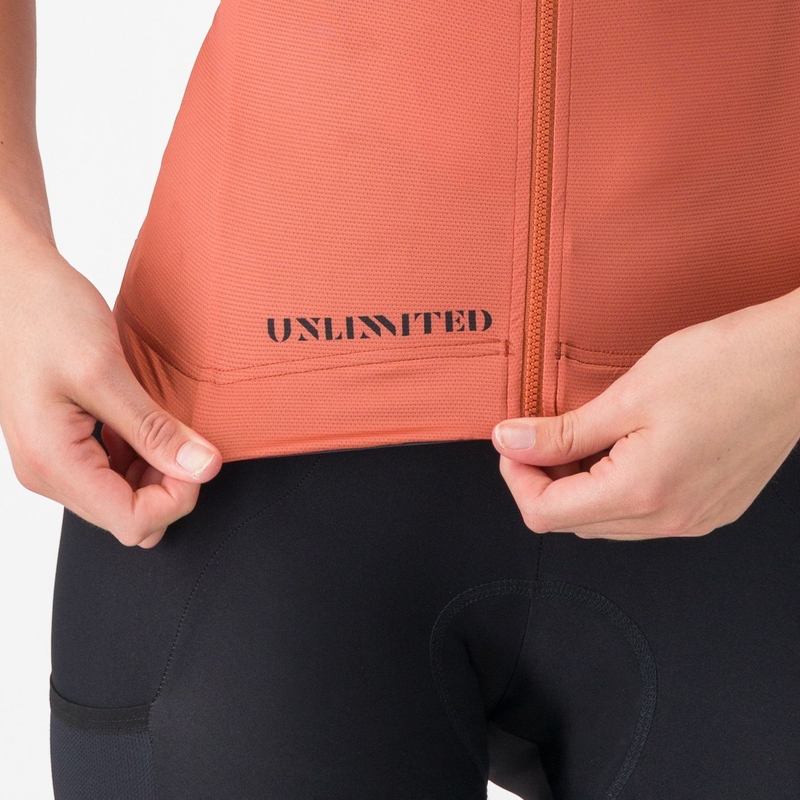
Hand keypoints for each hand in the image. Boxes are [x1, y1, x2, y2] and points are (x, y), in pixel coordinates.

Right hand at [0, 237, 221, 547]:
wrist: (11, 281)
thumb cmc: (44, 314)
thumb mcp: (105, 372)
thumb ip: (154, 429)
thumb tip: (202, 469)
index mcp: (53, 463)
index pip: (133, 522)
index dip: (177, 497)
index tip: (197, 457)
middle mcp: (47, 472)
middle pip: (129, 515)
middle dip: (169, 486)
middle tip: (186, 438)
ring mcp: (53, 460)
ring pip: (124, 497)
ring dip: (157, 470)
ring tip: (166, 424)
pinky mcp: (63, 444)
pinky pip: (112, 472)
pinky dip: (141, 456)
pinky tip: (148, 422)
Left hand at [492, 292, 799, 539]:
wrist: (799, 362)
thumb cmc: (725, 366)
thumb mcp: (628, 395)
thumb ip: (562, 431)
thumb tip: (510, 443)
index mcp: (642, 494)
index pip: (545, 515)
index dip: (516, 477)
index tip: (515, 441)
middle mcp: (669, 520)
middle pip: (573, 521)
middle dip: (544, 480)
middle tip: (544, 433)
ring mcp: (693, 519)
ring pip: (605, 520)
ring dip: (579, 484)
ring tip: (584, 435)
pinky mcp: (709, 508)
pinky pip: (640, 514)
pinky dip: (615, 486)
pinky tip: (621, 446)